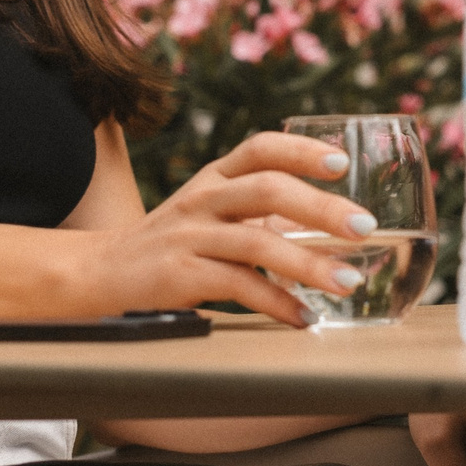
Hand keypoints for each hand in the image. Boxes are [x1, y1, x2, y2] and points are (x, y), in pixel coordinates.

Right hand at [94, 133, 373, 326]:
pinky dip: (276, 303)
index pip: (261, 148)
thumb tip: (332, 220)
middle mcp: (204, 198)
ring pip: (257, 242)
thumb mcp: (212, 211)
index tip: (342, 163)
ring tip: (348, 282)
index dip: (303, 150)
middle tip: (364, 227)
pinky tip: (303, 317)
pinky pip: (237, 286)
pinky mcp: (180, 275)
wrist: (101, 272)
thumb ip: (261, 209)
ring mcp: (190, 235)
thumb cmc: (174, 242)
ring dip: (309, 265)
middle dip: (321, 207)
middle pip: (268, 189)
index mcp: (215, 177)